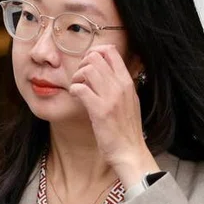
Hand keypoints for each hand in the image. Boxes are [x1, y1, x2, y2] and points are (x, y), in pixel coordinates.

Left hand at [69, 45, 159, 184]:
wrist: (130, 151)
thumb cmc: (126, 129)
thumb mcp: (129, 101)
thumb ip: (119, 85)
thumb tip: (104, 72)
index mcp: (127, 82)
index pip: (111, 51)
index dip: (94, 52)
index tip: (88, 65)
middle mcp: (121, 86)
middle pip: (96, 57)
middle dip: (82, 64)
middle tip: (80, 79)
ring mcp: (111, 98)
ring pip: (87, 69)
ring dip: (76, 77)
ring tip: (77, 88)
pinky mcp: (100, 111)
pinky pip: (81, 89)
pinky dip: (73, 90)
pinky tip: (75, 97)